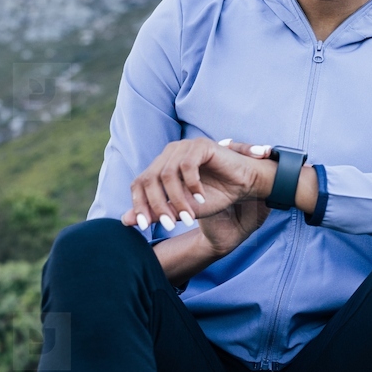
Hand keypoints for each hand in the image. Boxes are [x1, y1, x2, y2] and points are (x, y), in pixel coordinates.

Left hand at [120, 137, 275, 233]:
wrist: (245, 185)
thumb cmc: (216, 196)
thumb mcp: (183, 209)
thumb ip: (157, 212)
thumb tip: (126, 221)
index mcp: (161, 166)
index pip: (139, 184)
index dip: (139, 205)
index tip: (146, 226)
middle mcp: (169, 154)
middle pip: (148, 179)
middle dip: (157, 205)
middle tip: (170, 224)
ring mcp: (184, 147)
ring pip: (166, 175)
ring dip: (176, 199)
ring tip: (188, 216)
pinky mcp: (200, 145)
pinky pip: (187, 166)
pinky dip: (191, 186)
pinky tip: (201, 199)